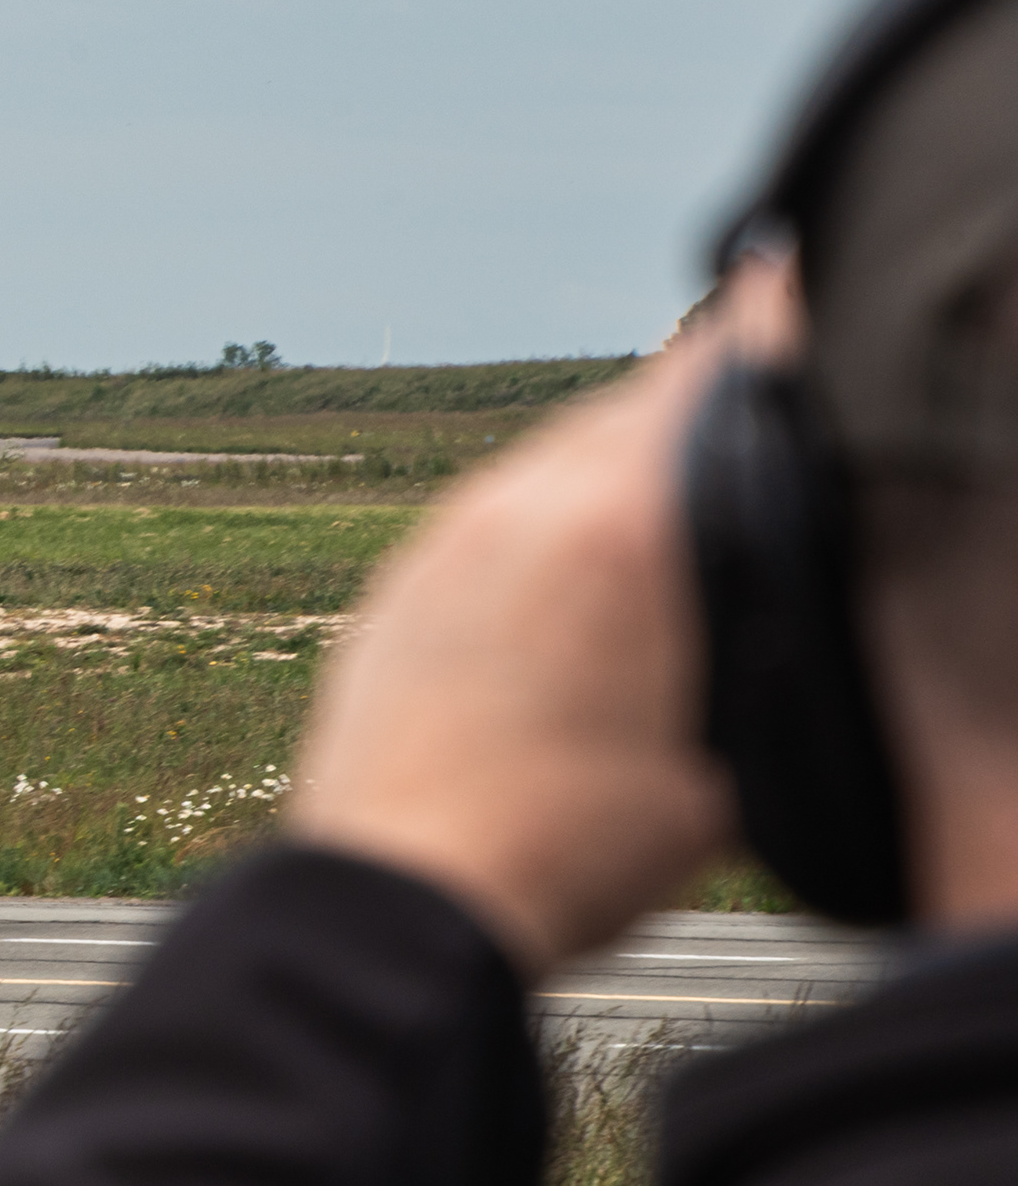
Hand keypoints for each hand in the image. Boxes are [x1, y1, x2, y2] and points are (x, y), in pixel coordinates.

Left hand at [286, 268, 786, 974]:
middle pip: (627, 408)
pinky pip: (487, 516)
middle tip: (749, 409)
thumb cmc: (570, 845)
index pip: (705, 376)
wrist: (405, 894)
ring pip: (550, 459)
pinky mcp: (396, 585)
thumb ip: (762, 654)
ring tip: (666, 502)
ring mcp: (446, 540)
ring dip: (609, 466)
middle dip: (690, 406)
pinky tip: (571, 577)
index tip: (789, 290)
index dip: (759, 332)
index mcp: (622, 525)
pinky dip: (541, 522)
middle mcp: (524, 504)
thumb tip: (787, 614)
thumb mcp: (727, 757)